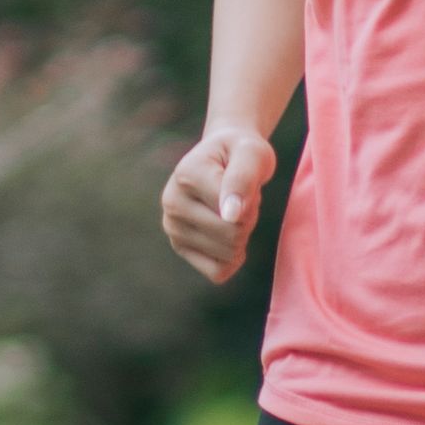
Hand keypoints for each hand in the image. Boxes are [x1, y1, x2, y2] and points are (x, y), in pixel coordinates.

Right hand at [159, 124, 279, 284]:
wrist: (224, 156)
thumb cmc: (241, 152)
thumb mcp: (252, 153)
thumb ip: (243, 179)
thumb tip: (231, 216)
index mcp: (186, 175)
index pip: (235, 215)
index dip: (252, 202)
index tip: (245, 180)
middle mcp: (171, 202)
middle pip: (232, 236)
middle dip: (248, 219)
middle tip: (242, 197)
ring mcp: (172, 227)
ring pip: (227, 255)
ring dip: (242, 235)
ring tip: (234, 209)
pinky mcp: (179, 246)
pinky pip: (217, 272)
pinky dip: (232, 259)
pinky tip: (228, 235)